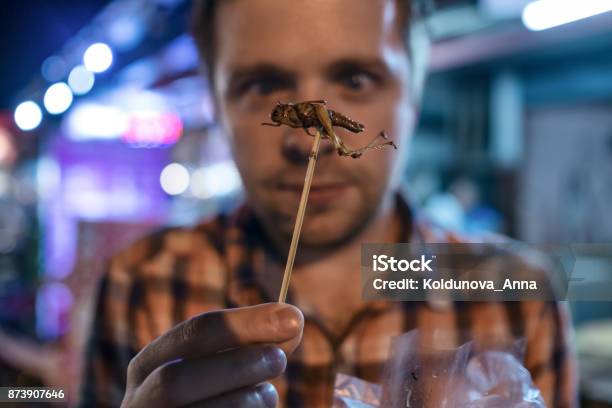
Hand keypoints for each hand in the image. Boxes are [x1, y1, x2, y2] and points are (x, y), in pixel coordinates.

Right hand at [121, 303, 303, 407]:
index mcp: (148, 365)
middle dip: (236, 365)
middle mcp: (140, 401)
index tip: (293, 317)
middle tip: (280, 358)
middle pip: (178, 379)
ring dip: (245, 400)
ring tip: (267, 394)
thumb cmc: (205, 397)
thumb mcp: (218, 367)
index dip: (246, 323)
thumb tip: (292, 322)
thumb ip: (250, 346)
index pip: (195, 332)